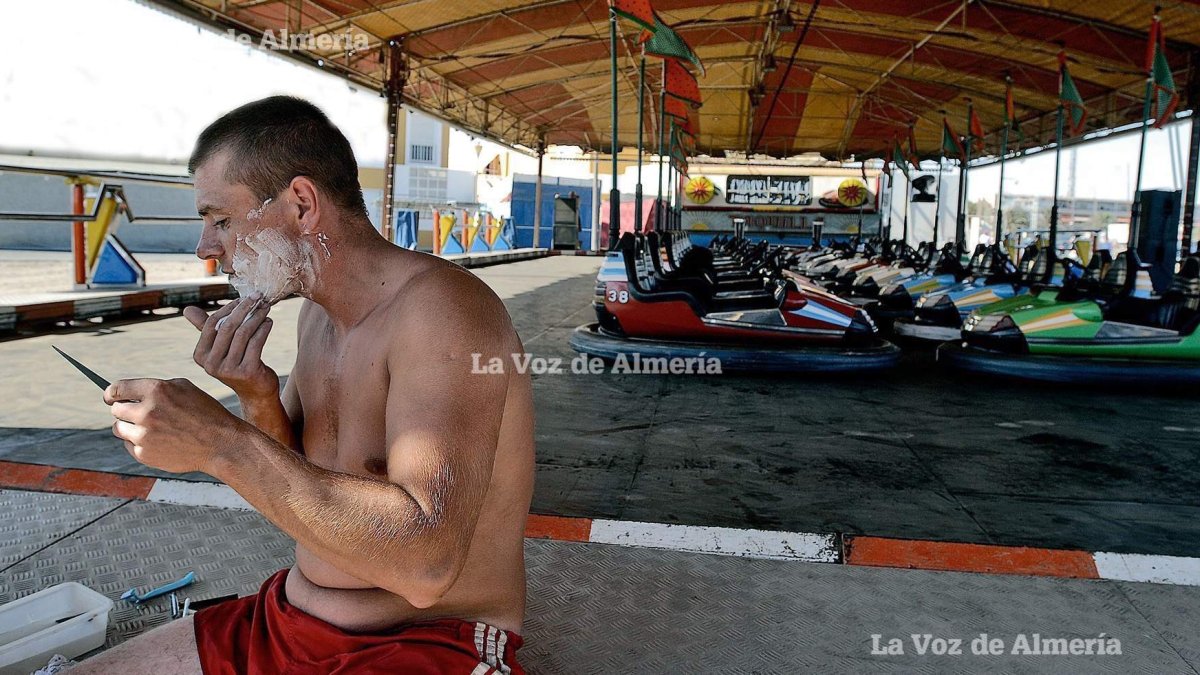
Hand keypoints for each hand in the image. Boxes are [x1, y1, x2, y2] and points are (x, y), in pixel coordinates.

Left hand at [106, 378, 250, 473]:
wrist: (221, 444)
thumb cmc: (206, 413)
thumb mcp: (185, 388)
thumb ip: (156, 387)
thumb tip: (132, 393)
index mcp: (156, 391)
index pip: (116, 389)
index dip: (111, 393)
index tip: (111, 397)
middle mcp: (146, 412)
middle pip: (116, 410)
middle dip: (125, 410)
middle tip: (140, 414)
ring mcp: (143, 435)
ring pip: (119, 429)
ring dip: (129, 427)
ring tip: (150, 429)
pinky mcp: (144, 454)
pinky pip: (129, 446)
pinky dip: (139, 443)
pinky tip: (159, 441)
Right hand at [184, 295, 276, 399]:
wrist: (256, 392)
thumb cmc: (237, 364)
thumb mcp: (220, 347)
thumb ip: (206, 328)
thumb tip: (186, 309)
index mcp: (200, 355)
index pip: (212, 324)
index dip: (229, 308)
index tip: (243, 298)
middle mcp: (211, 364)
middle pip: (228, 327)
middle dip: (244, 308)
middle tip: (258, 297)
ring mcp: (228, 370)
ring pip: (243, 333)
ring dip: (256, 317)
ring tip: (265, 308)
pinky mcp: (247, 372)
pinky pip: (256, 343)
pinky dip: (264, 329)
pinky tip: (268, 322)